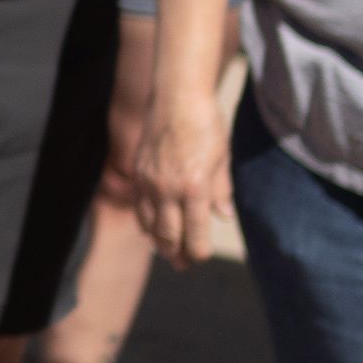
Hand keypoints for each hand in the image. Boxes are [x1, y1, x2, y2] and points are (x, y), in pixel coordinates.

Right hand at [129, 94, 233, 267]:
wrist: (177, 96)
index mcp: (194, 188)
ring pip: (150, 225)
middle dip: (178, 254)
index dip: (199, 252)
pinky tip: (153, 227)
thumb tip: (223, 216)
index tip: (201, 258)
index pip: (195, 235)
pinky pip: (139, 206)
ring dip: (160, 242)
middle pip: (169, 236)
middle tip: (184, 265)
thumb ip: (222, 191)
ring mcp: (149, 182)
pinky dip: (146, 222)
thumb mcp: (222, 158)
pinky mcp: (138, 172)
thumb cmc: (206, 124)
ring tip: (168, 252)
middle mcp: (167, 189)